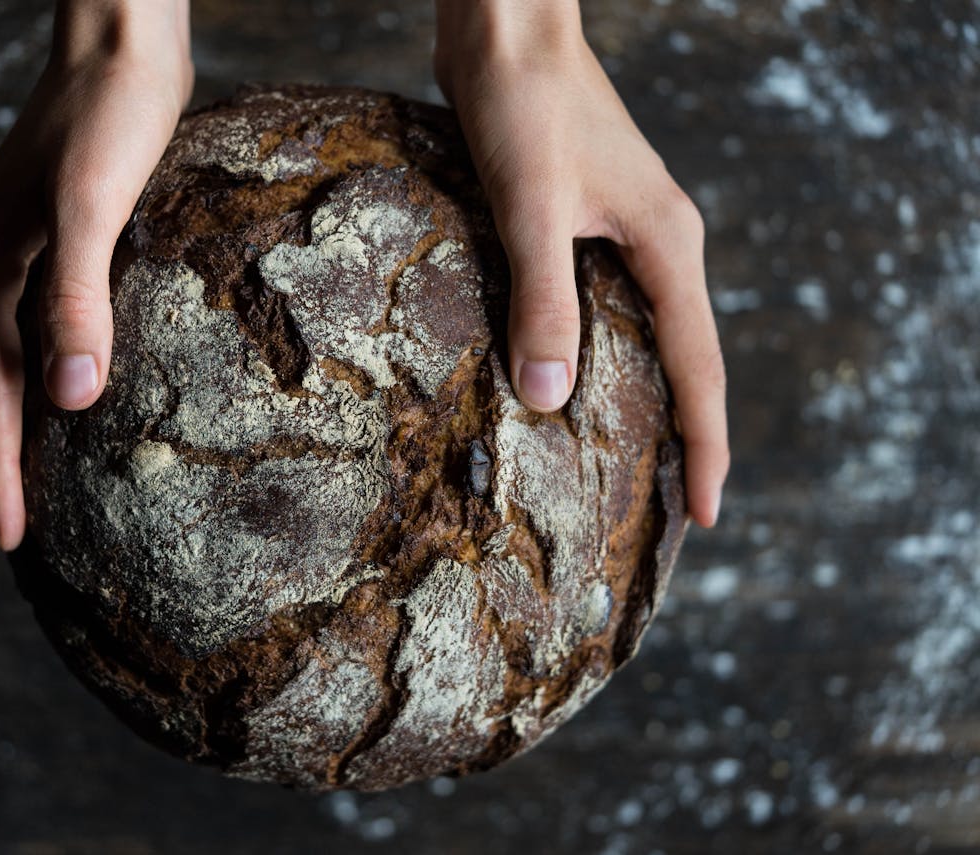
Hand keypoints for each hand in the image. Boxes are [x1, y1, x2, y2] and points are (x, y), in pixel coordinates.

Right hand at [0, 0, 192, 549]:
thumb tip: (69, 399)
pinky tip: (67, 390)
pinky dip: (32, 376)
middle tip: (17, 529)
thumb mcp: (94, 207)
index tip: (13, 538)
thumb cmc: (112, 117)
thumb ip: (76, 299)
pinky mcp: (41, 240)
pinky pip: (20, 328)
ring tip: (31, 480)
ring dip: (5, 423)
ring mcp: (5, 252)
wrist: (120, 45)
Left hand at [434, 0, 728, 525]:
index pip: (700, 368)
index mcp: (666, 245)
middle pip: (683, 359)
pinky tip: (565, 379)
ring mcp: (621, 232)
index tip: (707, 515)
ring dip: (640, 396)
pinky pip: (601, 305)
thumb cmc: (523, 104)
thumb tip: (548, 398)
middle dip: (682, 434)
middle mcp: (656, 243)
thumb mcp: (530, 209)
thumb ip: (543, 301)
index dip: (706, 446)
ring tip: (625, 463)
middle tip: (670, 510)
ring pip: (642, 333)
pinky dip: (594, 351)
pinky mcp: (581, 222)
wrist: (506, 31)